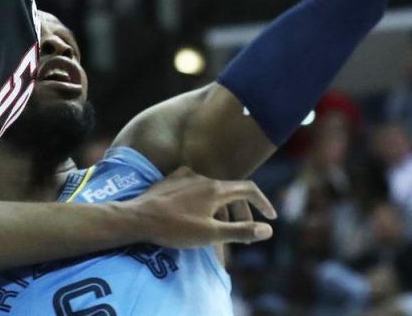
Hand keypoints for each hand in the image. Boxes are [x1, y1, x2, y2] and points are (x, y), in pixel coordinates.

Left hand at [124, 167, 275, 247]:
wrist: (138, 217)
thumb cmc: (176, 229)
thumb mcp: (211, 235)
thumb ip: (241, 231)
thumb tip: (269, 230)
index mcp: (216, 189)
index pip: (249, 189)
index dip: (263, 203)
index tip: (272, 217)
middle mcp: (203, 177)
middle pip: (231, 191)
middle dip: (242, 212)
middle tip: (246, 235)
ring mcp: (186, 176)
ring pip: (212, 191)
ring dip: (222, 209)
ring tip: (221, 229)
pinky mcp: (171, 180)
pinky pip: (195, 189)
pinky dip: (204, 202)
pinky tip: (197, 214)